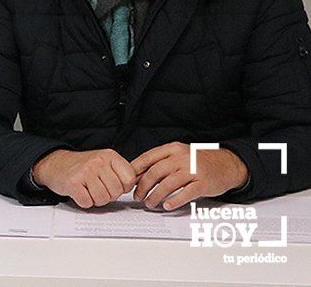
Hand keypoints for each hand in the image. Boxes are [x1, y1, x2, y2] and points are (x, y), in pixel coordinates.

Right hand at [32, 149, 136, 207]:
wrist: (56, 163)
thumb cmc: (82, 166)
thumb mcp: (104, 162)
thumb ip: (121, 172)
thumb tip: (141, 183)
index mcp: (109, 155)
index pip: (129, 179)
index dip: (122, 187)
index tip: (113, 184)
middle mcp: (98, 161)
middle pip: (116, 192)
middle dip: (108, 195)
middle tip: (97, 187)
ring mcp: (85, 171)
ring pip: (103, 199)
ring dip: (95, 199)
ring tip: (88, 189)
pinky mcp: (73, 183)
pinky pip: (87, 202)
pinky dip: (84, 202)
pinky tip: (79, 192)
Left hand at [132, 142, 247, 210]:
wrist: (227, 164)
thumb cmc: (199, 162)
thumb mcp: (179, 155)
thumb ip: (160, 162)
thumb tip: (138, 175)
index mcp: (173, 149)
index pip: (148, 157)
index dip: (135, 170)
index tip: (127, 180)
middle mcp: (182, 157)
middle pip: (155, 172)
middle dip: (142, 186)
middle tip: (137, 196)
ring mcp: (193, 170)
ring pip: (168, 184)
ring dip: (155, 196)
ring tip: (149, 203)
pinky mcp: (204, 183)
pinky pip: (186, 193)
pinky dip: (175, 201)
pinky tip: (167, 206)